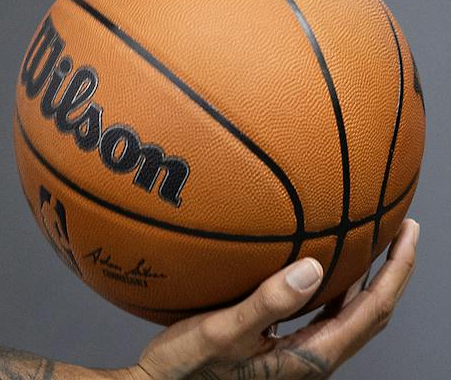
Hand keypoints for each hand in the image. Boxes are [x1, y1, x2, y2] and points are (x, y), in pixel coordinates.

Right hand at [122, 218, 417, 378]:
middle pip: (371, 313)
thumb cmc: (189, 368)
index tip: (408, 233)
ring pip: (350, 314)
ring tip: (368, 242)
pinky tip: (316, 265)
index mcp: (310, 356)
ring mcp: (299, 354)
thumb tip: (315, 268)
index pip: (373, 311)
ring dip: (366, 279)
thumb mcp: (222, 331)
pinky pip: (323, 313)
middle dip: (392, 272)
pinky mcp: (281, 347)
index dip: (396, 271)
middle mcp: (313, 357)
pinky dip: (335, 286)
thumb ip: (268, 302)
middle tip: (400, 230)